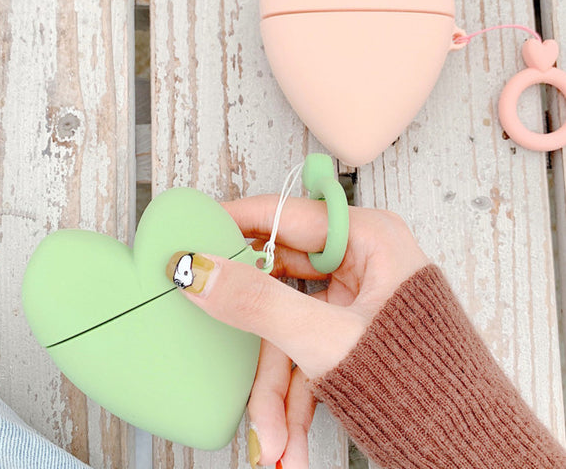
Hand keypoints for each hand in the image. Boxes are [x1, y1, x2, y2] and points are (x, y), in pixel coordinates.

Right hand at [167, 195, 428, 467]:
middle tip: (210, 334)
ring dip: (277, 391)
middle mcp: (360, 262)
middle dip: (256, 341)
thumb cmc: (422, 381)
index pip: (285, 216)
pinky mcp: (348, 331)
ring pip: (289, 330)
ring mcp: (353, 299)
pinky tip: (289, 441)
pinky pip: (305, 354)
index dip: (234, 225)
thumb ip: (258, 303)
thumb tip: (200, 271)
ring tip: (274, 443)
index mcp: (368, 238)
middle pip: (279, 283)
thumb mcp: (327, 339)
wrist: (469, 446)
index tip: (193, 236)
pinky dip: (294, 397)